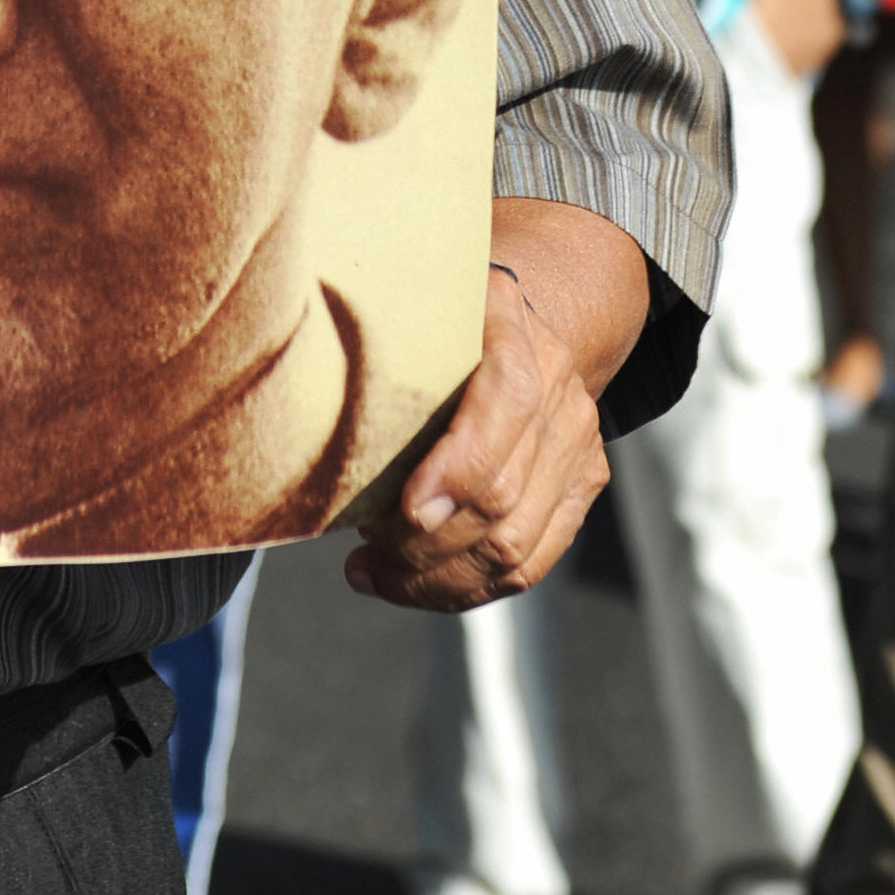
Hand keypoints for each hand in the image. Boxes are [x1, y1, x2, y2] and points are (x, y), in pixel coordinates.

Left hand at [346, 201, 644, 611]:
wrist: (517, 322)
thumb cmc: (435, 320)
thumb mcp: (405, 305)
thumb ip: (376, 336)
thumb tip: (312, 389)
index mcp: (510, 328)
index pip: (505, 403)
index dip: (457, 468)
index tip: (403, 510)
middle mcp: (556, 386)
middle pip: (500, 496)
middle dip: (422, 545)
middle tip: (361, 558)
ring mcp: (576, 440)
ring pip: (513, 546)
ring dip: (435, 580)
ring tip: (375, 574)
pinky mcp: (582, 484)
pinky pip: (531, 563)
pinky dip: (468, 590)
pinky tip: (415, 586)